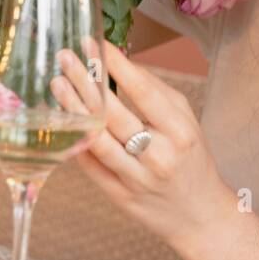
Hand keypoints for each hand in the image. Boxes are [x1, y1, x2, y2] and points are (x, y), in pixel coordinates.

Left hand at [51, 39, 233, 252]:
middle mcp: (158, 156)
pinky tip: (61, 119)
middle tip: (66, 57)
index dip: (117, 66)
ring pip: (98, 140)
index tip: (95, 44)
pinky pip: (91, 166)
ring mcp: (137, 179)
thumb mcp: (187, 122)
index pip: (143, 92)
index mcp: (180, 132)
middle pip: (114, 115)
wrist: (200, 215)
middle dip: (87, 81)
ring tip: (58, 84)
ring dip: (74, 109)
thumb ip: (157, 92)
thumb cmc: (191, 159)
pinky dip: (76, 140)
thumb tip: (121, 63)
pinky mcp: (119, 197)